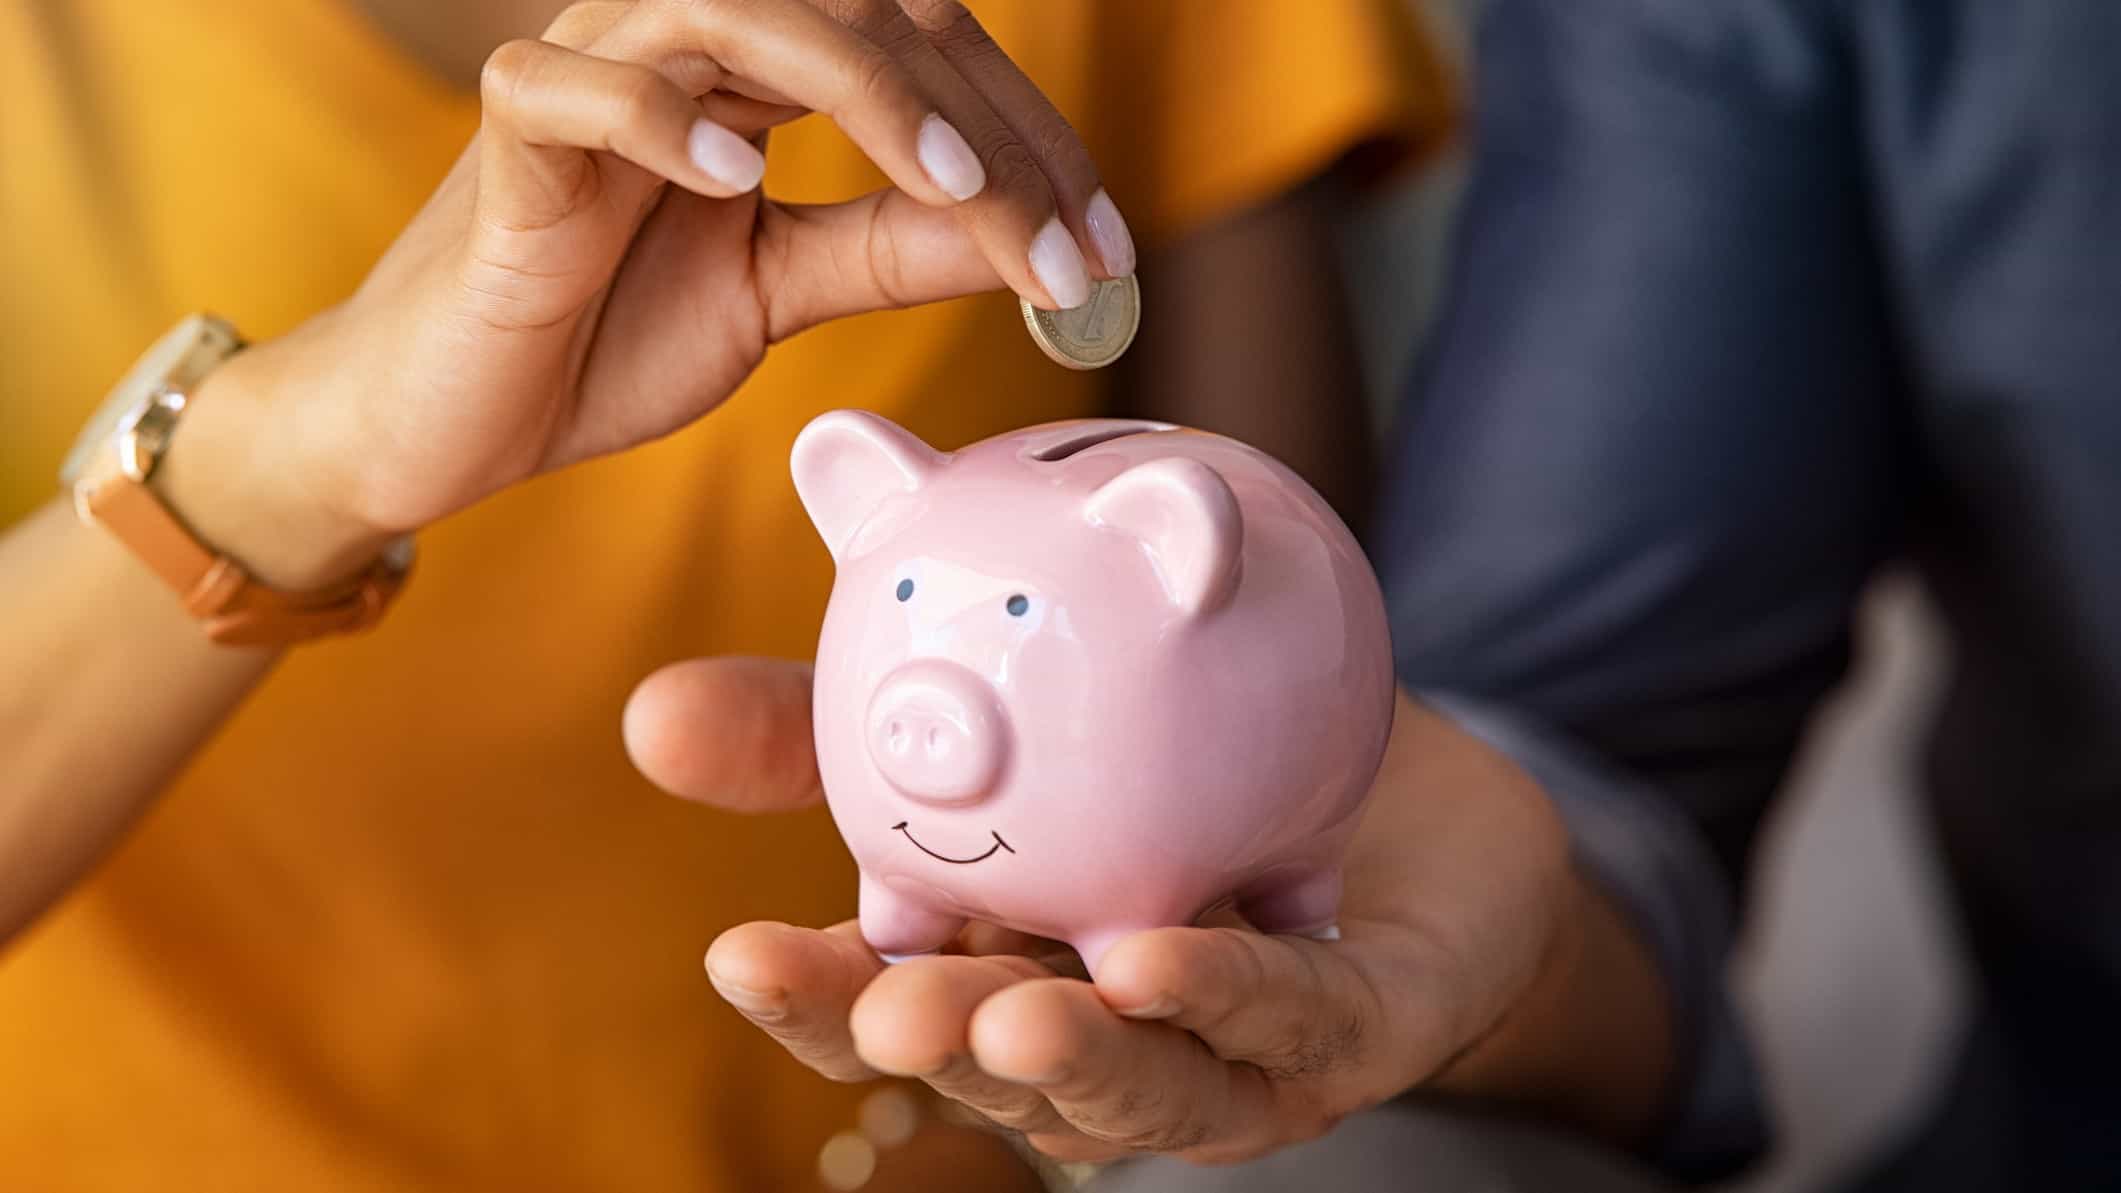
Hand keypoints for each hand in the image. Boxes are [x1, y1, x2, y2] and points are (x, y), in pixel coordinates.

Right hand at [163, 0, 1131, 586]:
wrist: (448, 417)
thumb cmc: (601, 338)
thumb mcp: (776, 293)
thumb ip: (887, 251)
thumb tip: (1022, 238)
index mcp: (755, 74)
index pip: (921, 52)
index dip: (1026, 140)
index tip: (1107, 251)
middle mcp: (684, 45)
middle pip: (861, 14)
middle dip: (983, 125)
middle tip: (1068, 245)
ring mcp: (592, 73)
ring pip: (738, 13)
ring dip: (865, 94)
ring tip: (953, 191)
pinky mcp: (509, 139)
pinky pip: (574, 88)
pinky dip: (656, 118)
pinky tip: (735, 180)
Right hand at [626, 662, 1673, 1164]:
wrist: (1388, 761)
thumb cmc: (1172, 759)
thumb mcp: (997, 717)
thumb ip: (838, 723)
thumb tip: (648, 710)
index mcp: (998, 968)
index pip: (888, 1003)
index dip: (816, 996)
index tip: (736, 953)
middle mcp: (1097, 1035)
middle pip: (994, 1067)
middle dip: (932, 1049)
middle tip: (882, 1007)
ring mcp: (1223, 1055)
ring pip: (1141, 1086)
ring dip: (1072, 1062)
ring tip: (1006, 1019)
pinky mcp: (1347, 1032)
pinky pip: (1287, 1021)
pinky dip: (1227, 995)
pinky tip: (1164, 957)